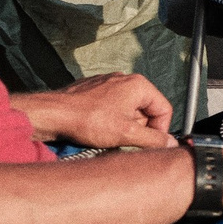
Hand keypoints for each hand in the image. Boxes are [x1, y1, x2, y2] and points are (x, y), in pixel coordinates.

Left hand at [13, 74, 174, 148]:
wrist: (52, 114)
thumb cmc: (87, 119)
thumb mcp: (127, 134)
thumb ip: (154, 139)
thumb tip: (170, 144)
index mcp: (138, 85)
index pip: (164, 110)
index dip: (160, 130)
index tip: (150, 143)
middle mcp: (124, 79)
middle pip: (145, 110)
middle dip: (138, 128)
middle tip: (124, 139)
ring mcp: (107, 83)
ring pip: (127, 110)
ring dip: (122, 125)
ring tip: (107, 134)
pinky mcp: (94, 90)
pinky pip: (111, 107)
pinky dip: (108, 120)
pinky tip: (97, 129)